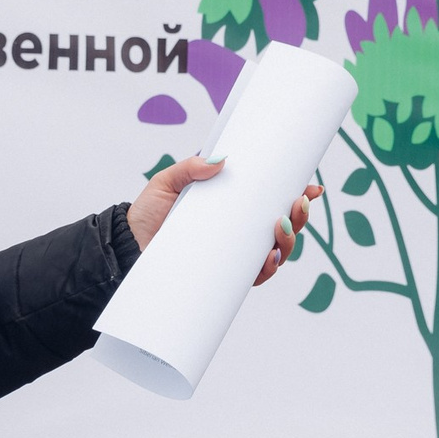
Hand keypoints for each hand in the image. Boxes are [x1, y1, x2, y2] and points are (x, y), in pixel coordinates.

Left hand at [126, 158, 319, 286]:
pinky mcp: (223, 276)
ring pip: (276, 251)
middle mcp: (238, 232)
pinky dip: (268, 268)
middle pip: (282, 226)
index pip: (272, 200)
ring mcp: (233, 255)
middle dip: (300, 217)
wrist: (125, 248)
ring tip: (281, 227)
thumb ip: (190, 168)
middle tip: (298, 204)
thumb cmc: (147, 214)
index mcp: (232, 206)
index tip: (312, 187)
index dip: (298, 196)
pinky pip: (254, 276)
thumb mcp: (168, 182)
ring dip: (289, 241)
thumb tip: (220, 161)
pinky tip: (270, 258)